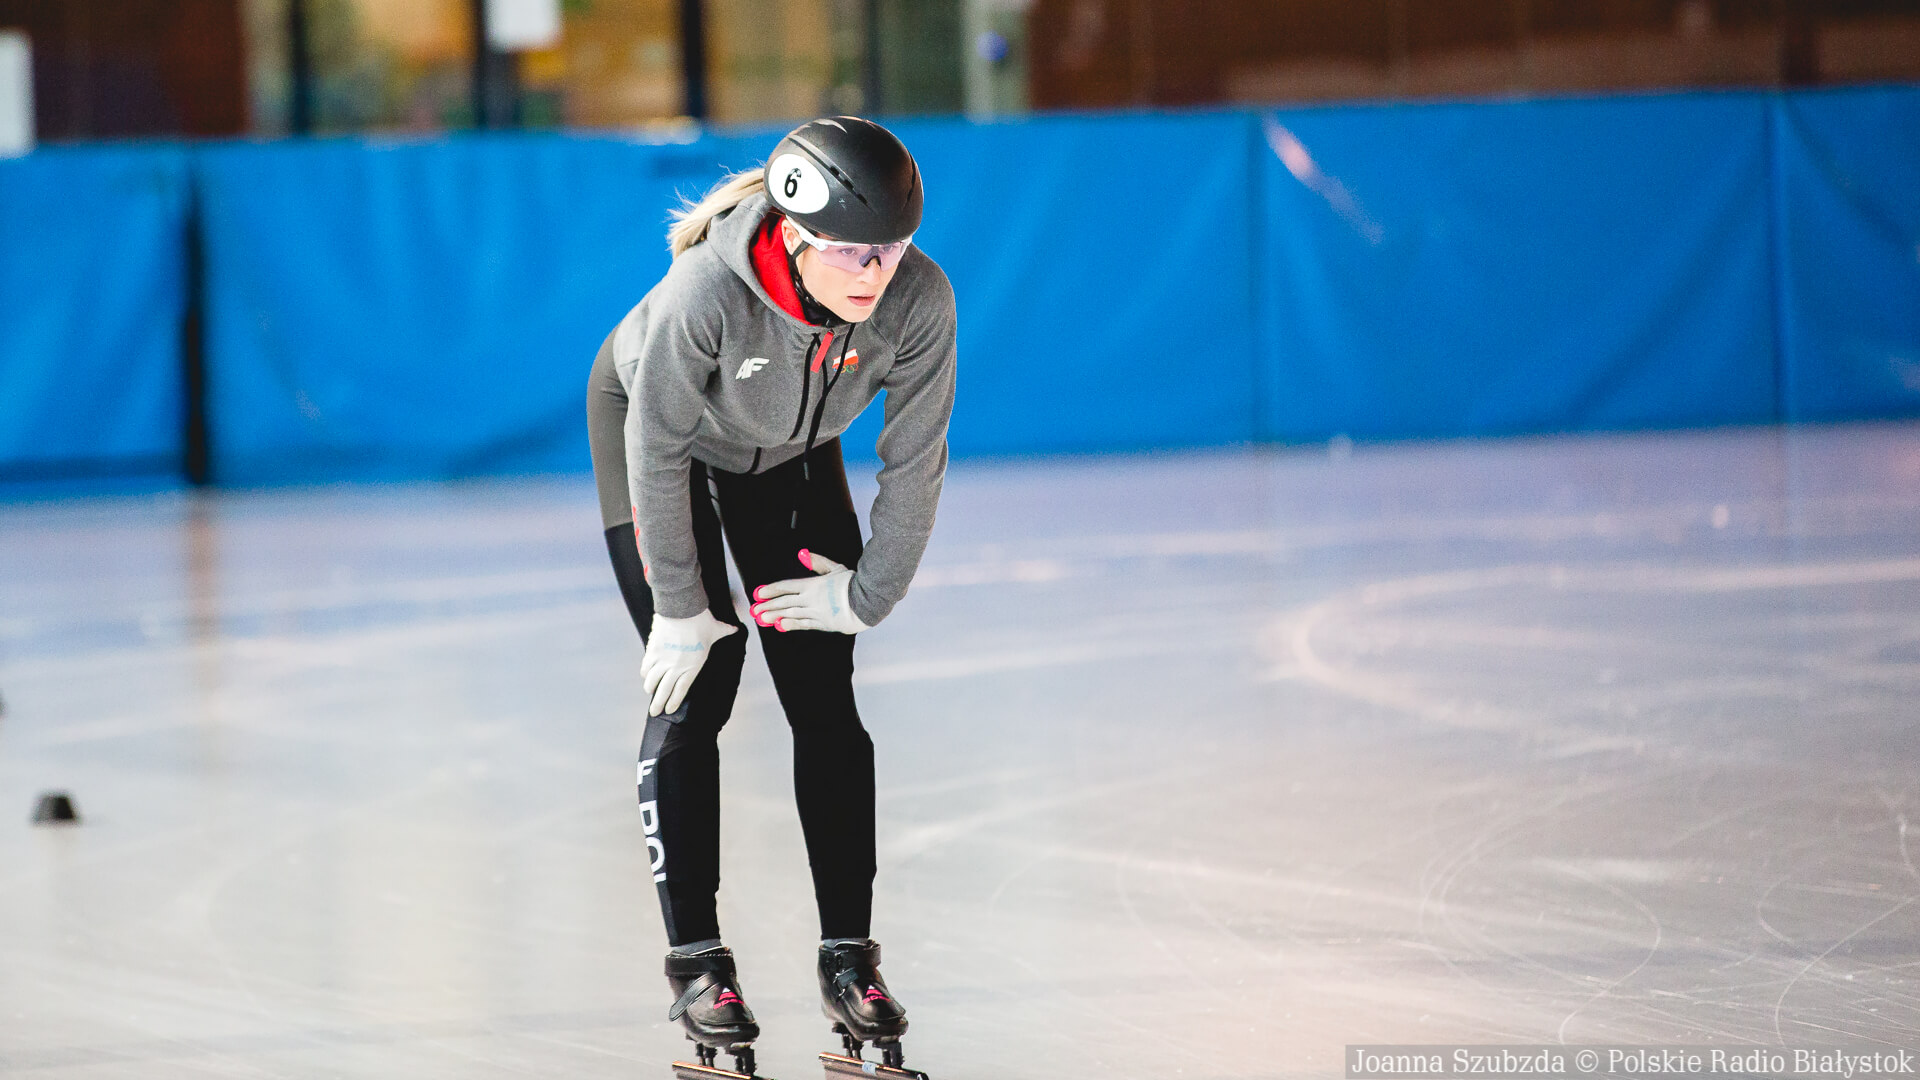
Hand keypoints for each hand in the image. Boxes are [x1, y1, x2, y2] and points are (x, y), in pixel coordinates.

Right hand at [641, 609, 740, 716]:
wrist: (683, 609)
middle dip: (658, 704)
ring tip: (650, 692)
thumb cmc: (702, 620)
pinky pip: (647, 666)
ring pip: (653, 681)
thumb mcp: (717, 629)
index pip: (681, 690)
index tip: (669, 710)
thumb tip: (736, 628)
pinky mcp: (653, 650)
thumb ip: (726, 631)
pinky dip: (645, 673)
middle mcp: (677, 667)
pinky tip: (645, 676)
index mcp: (693, 666)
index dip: (674, 701)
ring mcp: (663, 660)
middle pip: (664, 691)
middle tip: (655, 712)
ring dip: (650, 688)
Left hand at [750, 550, 870, 634]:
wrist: (867, 602)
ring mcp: (816, 613)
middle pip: (784, 602)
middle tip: (754, 610)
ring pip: (790, 614)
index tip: (758, 593)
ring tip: (762, 619)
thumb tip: (802, 554)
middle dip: (768, 606)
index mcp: (812, 584)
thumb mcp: (835, 568)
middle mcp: (811, 599)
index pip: (786, 586)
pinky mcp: (823, 623)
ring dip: (775, 616)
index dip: (770, 590)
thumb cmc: (853, 583)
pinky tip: (781, 626)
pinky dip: (791, 625)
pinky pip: (803, 624)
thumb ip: (817, 562)